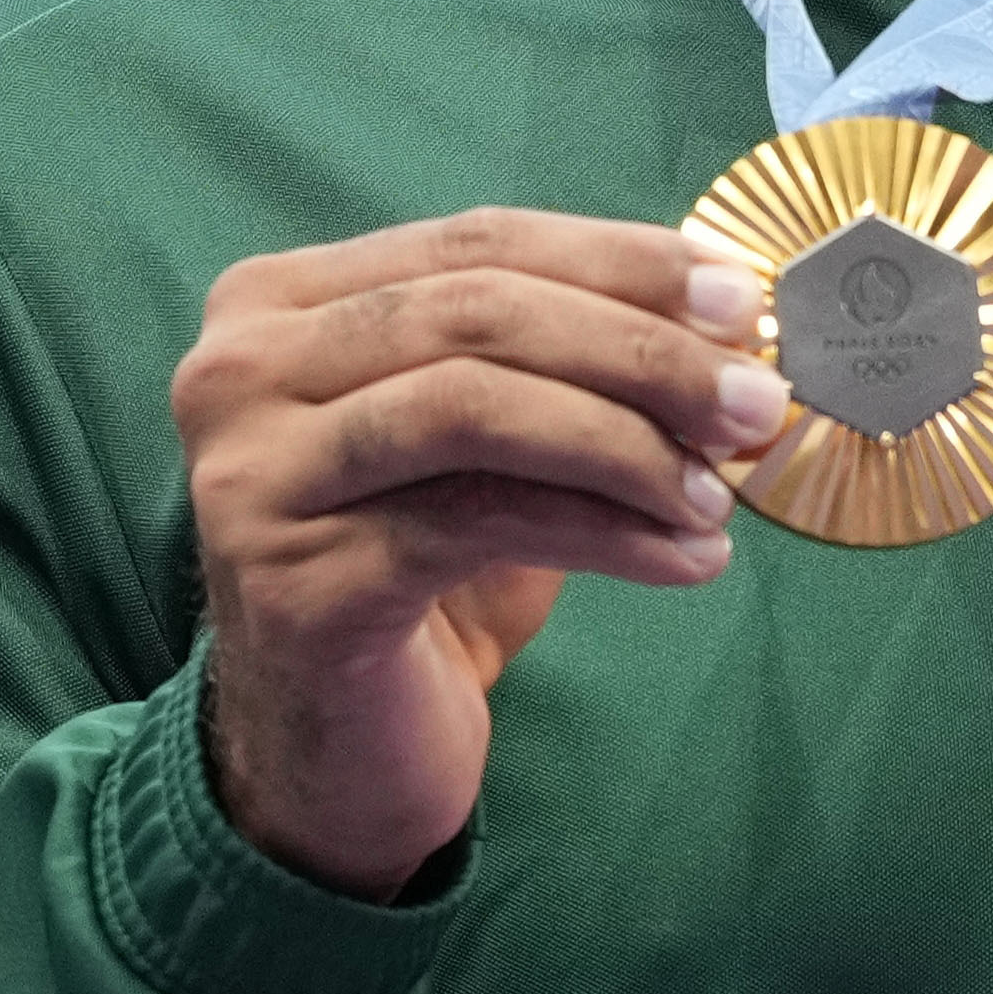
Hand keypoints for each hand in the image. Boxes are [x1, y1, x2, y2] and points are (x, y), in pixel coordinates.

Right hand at [172, 210, 783, 894]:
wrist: (336, 750)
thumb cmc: (422, 580)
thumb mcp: (488, 447)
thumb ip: (562, 362)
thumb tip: (724, 318)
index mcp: (277, 305)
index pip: (476, 243)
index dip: (619, 262)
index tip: (742, 300)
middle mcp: (236, 374)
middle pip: (477, 313)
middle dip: (640, 350)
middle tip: (756, 399)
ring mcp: (252, 477)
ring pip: (473, 404)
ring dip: (625, 442)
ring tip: (718, 491)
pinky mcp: (295, 582)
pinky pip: (480, 521)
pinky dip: (604, 533)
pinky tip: (685, 558)